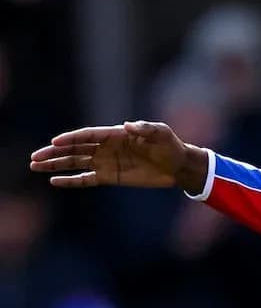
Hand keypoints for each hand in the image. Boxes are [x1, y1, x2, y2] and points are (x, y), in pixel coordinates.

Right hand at [30, 121, 206, 192]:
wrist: (178, 166)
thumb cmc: (170, 145)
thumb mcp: (162, 133)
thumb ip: (145, 128)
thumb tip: (128, 125)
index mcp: (115, 134)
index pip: (87, 135)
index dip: (71, 139)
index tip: (55, 143)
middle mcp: (106, 147)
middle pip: (75, 149)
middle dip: (54, 153)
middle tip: (34, 158)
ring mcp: (106, 162)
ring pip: (75, 163)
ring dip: (56, 165)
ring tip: (35, 166)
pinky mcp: (110, 177)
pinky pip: (86, 179)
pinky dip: (71, 180)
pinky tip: (54, 181)